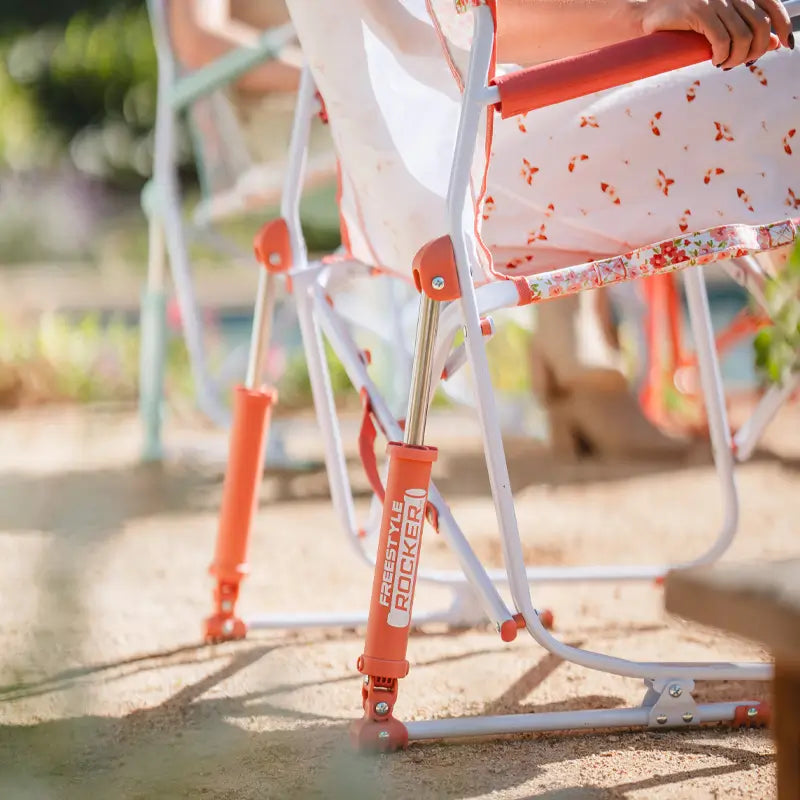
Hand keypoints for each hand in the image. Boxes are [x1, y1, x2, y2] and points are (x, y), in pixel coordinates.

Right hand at [636, 0, 793, 67]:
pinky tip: (715, 60)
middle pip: (760, 26)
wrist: (649, 12)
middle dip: (756, 50)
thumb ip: (746, 27)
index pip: (773, 6)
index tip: (783, 44)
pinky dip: (722, 55)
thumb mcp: (720, 20)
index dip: (783, 26)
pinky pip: (721, 40)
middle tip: (741, 62)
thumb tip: (774, 43)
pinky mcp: (699, 11)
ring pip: (742, 37)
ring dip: (736, 58)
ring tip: (724, 64)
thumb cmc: (684, 18)